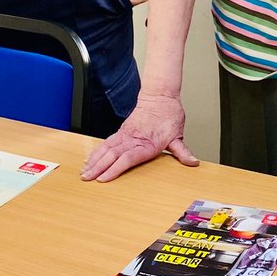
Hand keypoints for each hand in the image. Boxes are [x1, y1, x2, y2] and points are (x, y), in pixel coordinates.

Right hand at [80, 93, 198, 181]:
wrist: (160, 97)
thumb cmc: (169, 115)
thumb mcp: (178, 135)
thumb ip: (182, 152)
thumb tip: (192, 162)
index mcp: (146, 144)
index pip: (127, 158)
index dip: (114, 169)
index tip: (104, 178)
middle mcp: (133, 139)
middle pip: (112, 155)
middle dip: (98, 168)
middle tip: (87, 178)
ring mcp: (125, 135)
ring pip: (106, 148)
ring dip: (94, 160)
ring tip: (84, 172)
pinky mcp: (121, 131)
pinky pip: (106, 142)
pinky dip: (97, 151)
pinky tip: (90, 159)